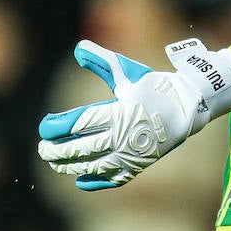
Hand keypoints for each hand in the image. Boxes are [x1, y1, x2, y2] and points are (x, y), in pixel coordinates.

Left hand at [37, 38, 230, 190]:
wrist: (188, 106)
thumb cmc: (153, 85)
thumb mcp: (126, 71)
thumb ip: (102, 60)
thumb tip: (79, 48)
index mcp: (120, 111)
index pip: (81, 123)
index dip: (59, 127)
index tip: (44, 127)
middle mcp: (125, 135)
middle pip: (84, 148)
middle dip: (59, 150)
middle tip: (42, 149)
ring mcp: (133, 153)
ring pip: (95, 166)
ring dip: (72, 166)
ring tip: (55, 162)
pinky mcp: (140, 164)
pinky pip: (115, 178)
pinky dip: (96, 181)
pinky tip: (80, 181)